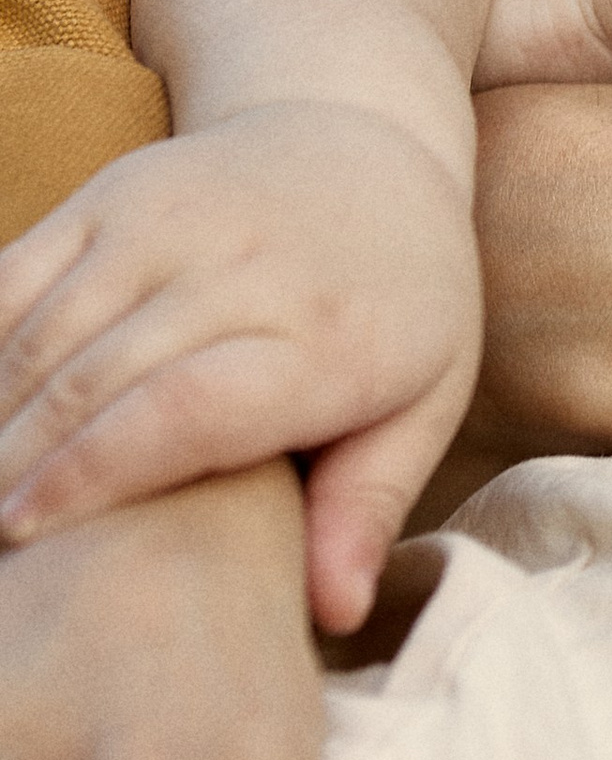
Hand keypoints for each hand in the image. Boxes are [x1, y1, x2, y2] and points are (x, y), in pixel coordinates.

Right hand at [0, 105, 482, 631]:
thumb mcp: (423, 401)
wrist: (367, 147)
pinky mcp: (111, 193)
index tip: (24, 536)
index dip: (93, 474)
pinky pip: (16, 272)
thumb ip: (369, 505)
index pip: (185, 409)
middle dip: (17, 464)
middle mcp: (240, 268)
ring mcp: (166, 218)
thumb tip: (336, 613)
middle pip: (96, 376)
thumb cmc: (402, 305)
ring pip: (43, 328)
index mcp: (327, 336)